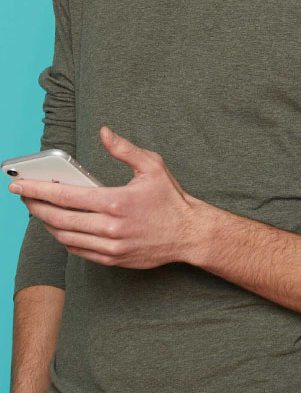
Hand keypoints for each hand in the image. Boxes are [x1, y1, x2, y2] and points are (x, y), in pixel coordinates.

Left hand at [9, 127, 197, 268]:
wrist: (189, 234)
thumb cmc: (170, 199)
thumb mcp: (152, 166)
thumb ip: (124, 149)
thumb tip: (104, 132)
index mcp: (117, 201)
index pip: (66, 196)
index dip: (38, 190)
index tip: (19, 185)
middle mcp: (111, 227)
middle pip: (59, 219)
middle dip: (35, 206)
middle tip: (23, 196)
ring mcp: (110, 247)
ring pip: (65, 237)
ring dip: (47, 224)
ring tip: (40, 210)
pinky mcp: (113, 260)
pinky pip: (78, 252)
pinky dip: (64, 239)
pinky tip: (61, 227)